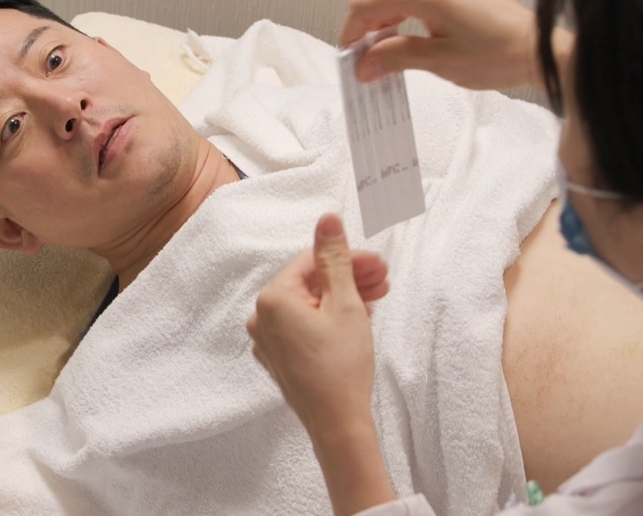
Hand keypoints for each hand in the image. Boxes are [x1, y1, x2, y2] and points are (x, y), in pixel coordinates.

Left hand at [247, 214, 386, 433]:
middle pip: (309, 283)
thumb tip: (327, 219)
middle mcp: (261, 317)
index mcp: (272, 299)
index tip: (378, 264)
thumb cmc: (342, 365)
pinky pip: (302, 327)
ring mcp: (267, 341)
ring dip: (341, 298)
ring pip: (308, 305)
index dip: (348, 259)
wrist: (337, 423)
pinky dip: (327, 319)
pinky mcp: (278, 358)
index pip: (310, 262)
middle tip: (382, 281)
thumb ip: (335, 258)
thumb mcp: (345, 303)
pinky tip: (355, 320)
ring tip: (375, 301)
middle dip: (348, 278)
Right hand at [339, 0, 554, 90]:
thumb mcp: (439, 61)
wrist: (538, 48)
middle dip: (365, 26)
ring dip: (384, 18)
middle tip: (366, 60)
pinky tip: (411, 30)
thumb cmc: (499, 54)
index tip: (350, 56)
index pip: (367, 1)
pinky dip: (403, 8)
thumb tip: (364, 65)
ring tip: (386, 50)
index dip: (351, 29)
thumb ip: (395, 58)